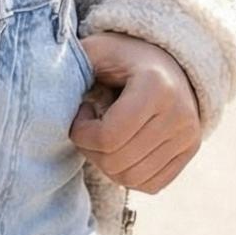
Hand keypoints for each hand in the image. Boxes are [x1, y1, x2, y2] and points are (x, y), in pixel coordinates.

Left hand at [68, 31, 202, 195]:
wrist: (167, 62)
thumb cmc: (121, 57)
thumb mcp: (97, 49)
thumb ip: (74, 63)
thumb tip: (46, 85)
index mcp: (155, 86)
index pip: (109, 136)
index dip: (82, 134)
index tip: (81, 112)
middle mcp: (179, 114)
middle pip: (118, 162)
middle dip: (91, 150)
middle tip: (88, 127)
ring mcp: (188, 136)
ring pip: (132, 179)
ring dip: (107, 164)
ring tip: (104, 136)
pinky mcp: (190, 152)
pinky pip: (150, 184)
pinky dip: (127, 174)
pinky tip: (122, 147)